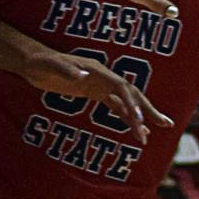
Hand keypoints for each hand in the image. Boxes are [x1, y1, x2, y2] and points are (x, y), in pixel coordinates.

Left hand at [20, 47, 170, 144]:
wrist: (34, 62)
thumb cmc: (42, 63)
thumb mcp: (52, 67)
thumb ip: (68, 72)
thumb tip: (84, 78)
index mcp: (97, 71)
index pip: (122, 87)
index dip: (132, 103)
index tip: (139, 121)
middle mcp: (103, 77)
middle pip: (131, 93)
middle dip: (148, 110)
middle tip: (165, 124)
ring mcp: (100, 85)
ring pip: (126, 102)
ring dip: (138, 117)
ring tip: (148, 136)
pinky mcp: (94, 92)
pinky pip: (115, 106)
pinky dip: (125, 117)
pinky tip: (132, 128)